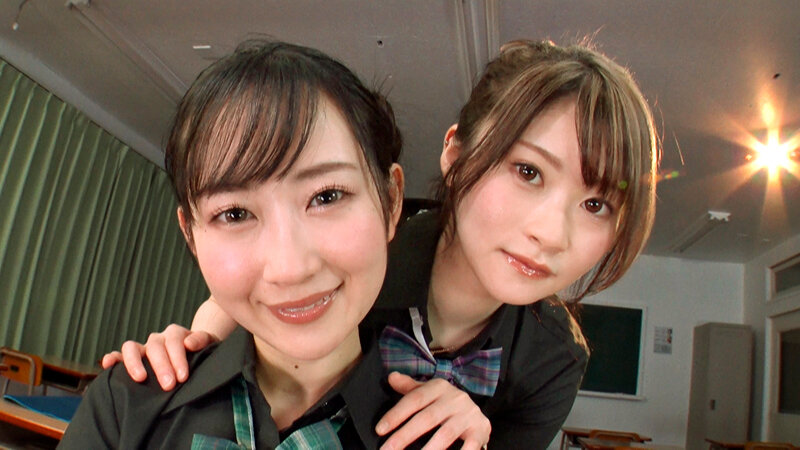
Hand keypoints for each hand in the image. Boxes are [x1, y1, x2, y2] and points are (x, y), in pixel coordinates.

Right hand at [100, 324, 217, 389]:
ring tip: (140, 378)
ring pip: (132, 347)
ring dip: (135, 362)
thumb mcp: (209, 343)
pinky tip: (107, 364)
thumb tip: (189, 343)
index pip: (174, 343)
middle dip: (161, 366)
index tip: (182, 378)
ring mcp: (144, 347)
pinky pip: (119, 354)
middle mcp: (158, 339)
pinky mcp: (133, 357)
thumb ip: (202, 340)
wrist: (196, 350)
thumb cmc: (203, 351)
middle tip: (168, 386)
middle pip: (155, 347)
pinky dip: (113, 358)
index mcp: (176, 334)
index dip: (177, 359)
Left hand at [376, 372, 490, 449]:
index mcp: (439, 387)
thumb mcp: (429, 392)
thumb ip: (410, 387)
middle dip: (405, 436)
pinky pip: (470, 444)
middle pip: (427, 418)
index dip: (396, 414)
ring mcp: (468, 414)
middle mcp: (455, 398)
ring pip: (446, 433)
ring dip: (428, 449)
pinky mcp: (480, 430)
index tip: (380, 430)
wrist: (477, 413)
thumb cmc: (445, 404)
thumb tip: (391, 377)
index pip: (414, 399)